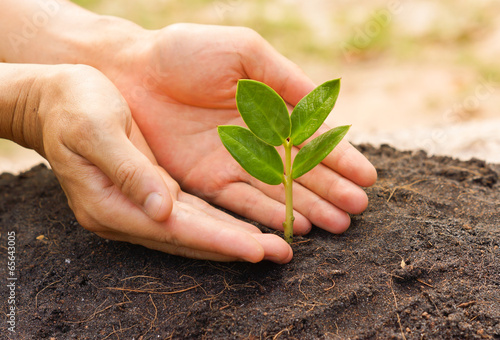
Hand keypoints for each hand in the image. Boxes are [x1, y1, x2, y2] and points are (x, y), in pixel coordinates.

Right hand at [3, 63, 290, 262]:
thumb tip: (162, 210)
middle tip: (281, 254)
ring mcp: (139, 207)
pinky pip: (191, 213)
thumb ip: (128, 170)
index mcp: (110, 203)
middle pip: (191, 238)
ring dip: (234, 238)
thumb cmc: (72, 106)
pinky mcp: (150, 193)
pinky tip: (247, 223)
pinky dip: (221, 221)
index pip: (175, 230)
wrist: (54, 101)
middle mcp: (127, 214)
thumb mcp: (95, 129)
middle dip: (236, 246)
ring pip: (195, 230)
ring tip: (275, 244)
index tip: (257, 248)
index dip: (218, 239)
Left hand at [109, 24, 376, 234]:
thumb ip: (284, 79)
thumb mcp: (245, 53)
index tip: (367, 176)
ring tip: (339, 224)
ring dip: (309, 208)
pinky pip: (243, 202)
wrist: (132, 71)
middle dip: (332, 189)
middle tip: (359, 209)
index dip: (340, 157)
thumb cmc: (186, 52)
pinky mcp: (207, 180)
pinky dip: (269, 215)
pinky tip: (296, 225)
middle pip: (300, 172)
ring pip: (278, 192)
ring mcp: (233, 162)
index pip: (312, 139)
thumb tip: (324, 102)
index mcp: (269, 109)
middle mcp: (256, 140)